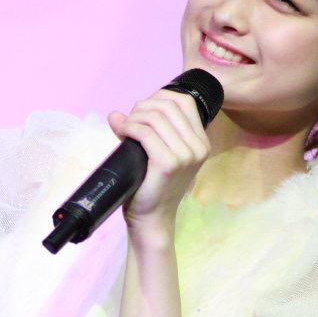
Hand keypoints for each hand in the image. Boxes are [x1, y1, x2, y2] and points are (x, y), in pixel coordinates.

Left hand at [107, 89, 210, 229]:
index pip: (184, 102)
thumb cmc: (152, 187)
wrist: (152, 219)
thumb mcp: (157, 154)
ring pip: (156, 117)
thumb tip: (116, 114)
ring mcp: (185, 156)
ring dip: (134, 117)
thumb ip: (145, 131)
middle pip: (169, 105)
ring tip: (124, 128)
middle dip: (143, 107)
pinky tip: (122, 133)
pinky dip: (130, 128)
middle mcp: (198, 148)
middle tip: (128, 121)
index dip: (159, 97)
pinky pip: (146, 133)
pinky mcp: (168, 164)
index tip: (142, 110)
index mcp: (201, 143)